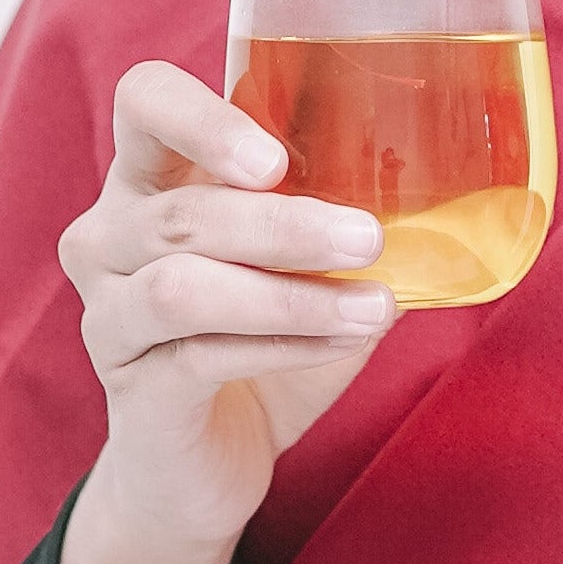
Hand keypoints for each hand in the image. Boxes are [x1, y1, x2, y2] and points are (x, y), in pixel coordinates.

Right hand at [53, 60, 392, 563]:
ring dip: (292, 294)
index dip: (199, 117)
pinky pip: (200, 356)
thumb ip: (343, 213)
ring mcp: (109, 314)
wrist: (209, 462)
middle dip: (285, 222)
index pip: (144, 101)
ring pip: (183, 286)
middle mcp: (107, 236)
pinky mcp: (133, 387)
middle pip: (180, 210)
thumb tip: (455, 185)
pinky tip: (340, 342)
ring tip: (374, 304)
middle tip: (369, 237)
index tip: (276, 156)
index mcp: (151, 177)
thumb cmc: (263, 339)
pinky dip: (282, 345)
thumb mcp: (304, 263)